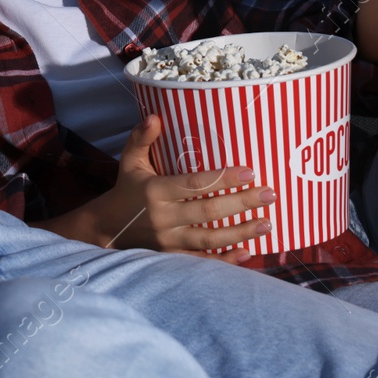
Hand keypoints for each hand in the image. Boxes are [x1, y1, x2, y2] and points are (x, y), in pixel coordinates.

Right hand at [100, 115, 275, 261]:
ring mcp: (168, 241)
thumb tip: (155, 116)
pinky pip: (202, 261)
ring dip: (241, 233)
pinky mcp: (171, 258)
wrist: (108, 228)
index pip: (195, 184)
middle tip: (269, 194)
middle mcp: (163, 217)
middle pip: (208, 212)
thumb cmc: (126, 188)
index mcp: (155, 191)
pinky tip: (248, 252)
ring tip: (267, 224)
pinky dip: (225, 260)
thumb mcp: (129, 161)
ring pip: (209, 240)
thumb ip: (141, 138)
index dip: (223, 179)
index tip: (250, 171)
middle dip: (242, 203)